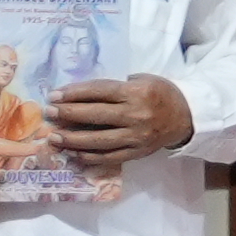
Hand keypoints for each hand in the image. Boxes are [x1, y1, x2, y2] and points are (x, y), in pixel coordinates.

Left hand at [44, 75, 195, 163]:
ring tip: (54, 137)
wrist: (186, 117)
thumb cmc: (161, 93)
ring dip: (73, 140)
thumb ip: (117, 85)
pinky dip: (90, 157)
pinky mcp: (137, 153)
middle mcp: (135, 115)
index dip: (74, 93)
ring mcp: (135, 137)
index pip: (98, 91)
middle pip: (95, 115)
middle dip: (68, 115)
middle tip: (49, 113)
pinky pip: (109, 157)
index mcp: (135, 92)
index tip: (54, 95)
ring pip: (99, 141)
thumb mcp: (144, 79)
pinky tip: (74, 153)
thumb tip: (84, 92)